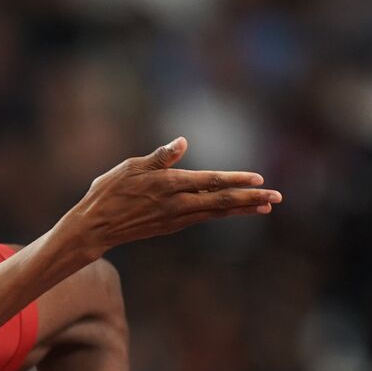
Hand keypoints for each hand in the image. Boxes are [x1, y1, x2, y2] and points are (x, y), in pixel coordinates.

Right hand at [54, 137, 280, 264]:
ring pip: (216, 212)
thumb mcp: (130, 168)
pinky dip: (223, 214)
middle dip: (251, 198)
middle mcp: (176, 204)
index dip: (236, 180)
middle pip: (221, 200)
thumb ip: (159, 157)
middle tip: (277, 198)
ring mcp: (175, 218)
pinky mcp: (171, 227)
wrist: (94, 228)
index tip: (259, 179)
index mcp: (168, 185)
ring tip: (265, 206)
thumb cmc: (107, 193)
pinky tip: (235, 210)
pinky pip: (203, 218)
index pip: (210, 181)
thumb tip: (182, 142)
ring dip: (242, 209)